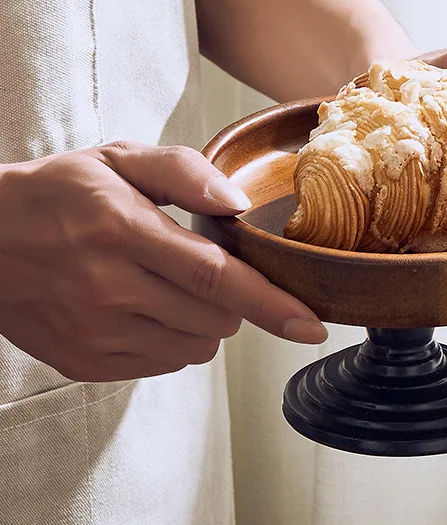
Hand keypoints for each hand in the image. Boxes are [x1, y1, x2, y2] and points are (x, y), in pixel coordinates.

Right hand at [0, 142, 327, 381]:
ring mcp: (95, 333)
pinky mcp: (86, 363)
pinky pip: (165, 365)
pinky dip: (174, 341)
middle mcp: (109, 289)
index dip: (271, 303)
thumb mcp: (118, 159)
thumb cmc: (57, 194)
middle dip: (234, 299)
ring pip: (197, 347)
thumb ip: (184, 171)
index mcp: (123, 230)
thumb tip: (238, 204)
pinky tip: (146, 309)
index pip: (215, 275)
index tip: (311, 325)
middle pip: (216, 318)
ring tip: (169, 286)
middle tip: (204, 268)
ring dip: (206, 321)